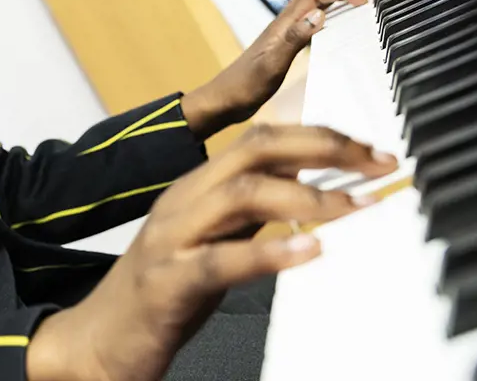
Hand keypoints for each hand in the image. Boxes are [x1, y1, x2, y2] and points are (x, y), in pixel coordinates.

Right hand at [26, 124, 396, 380]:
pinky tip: (310, 252)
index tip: (372, 151)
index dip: (321, 136)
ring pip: (243, 193)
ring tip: (355, 207)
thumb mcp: (215, 240)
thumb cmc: (162, 293)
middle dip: (325, 148)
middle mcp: (185, 200)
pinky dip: (271, 252)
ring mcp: (173, 237)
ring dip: (309, 197)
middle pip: (257, 150)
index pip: (263, 138)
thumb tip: (314, 187)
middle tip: (377, 164)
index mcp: (197, 186)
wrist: (99, 340)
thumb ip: (254, 212)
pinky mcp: (168, 282)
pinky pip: (222, 260)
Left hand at [182, 0, 371, 139]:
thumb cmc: (245, 86)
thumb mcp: (272, 65)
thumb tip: (320, 13)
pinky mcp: (284, 44)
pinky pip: (309, 19)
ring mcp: (284, 33)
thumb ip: (295, 38)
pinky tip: (336, 24)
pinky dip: (327, 13)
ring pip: (312, 2)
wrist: (225, 101)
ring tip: (359, 2)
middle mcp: (284, 23)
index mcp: (283, 23)